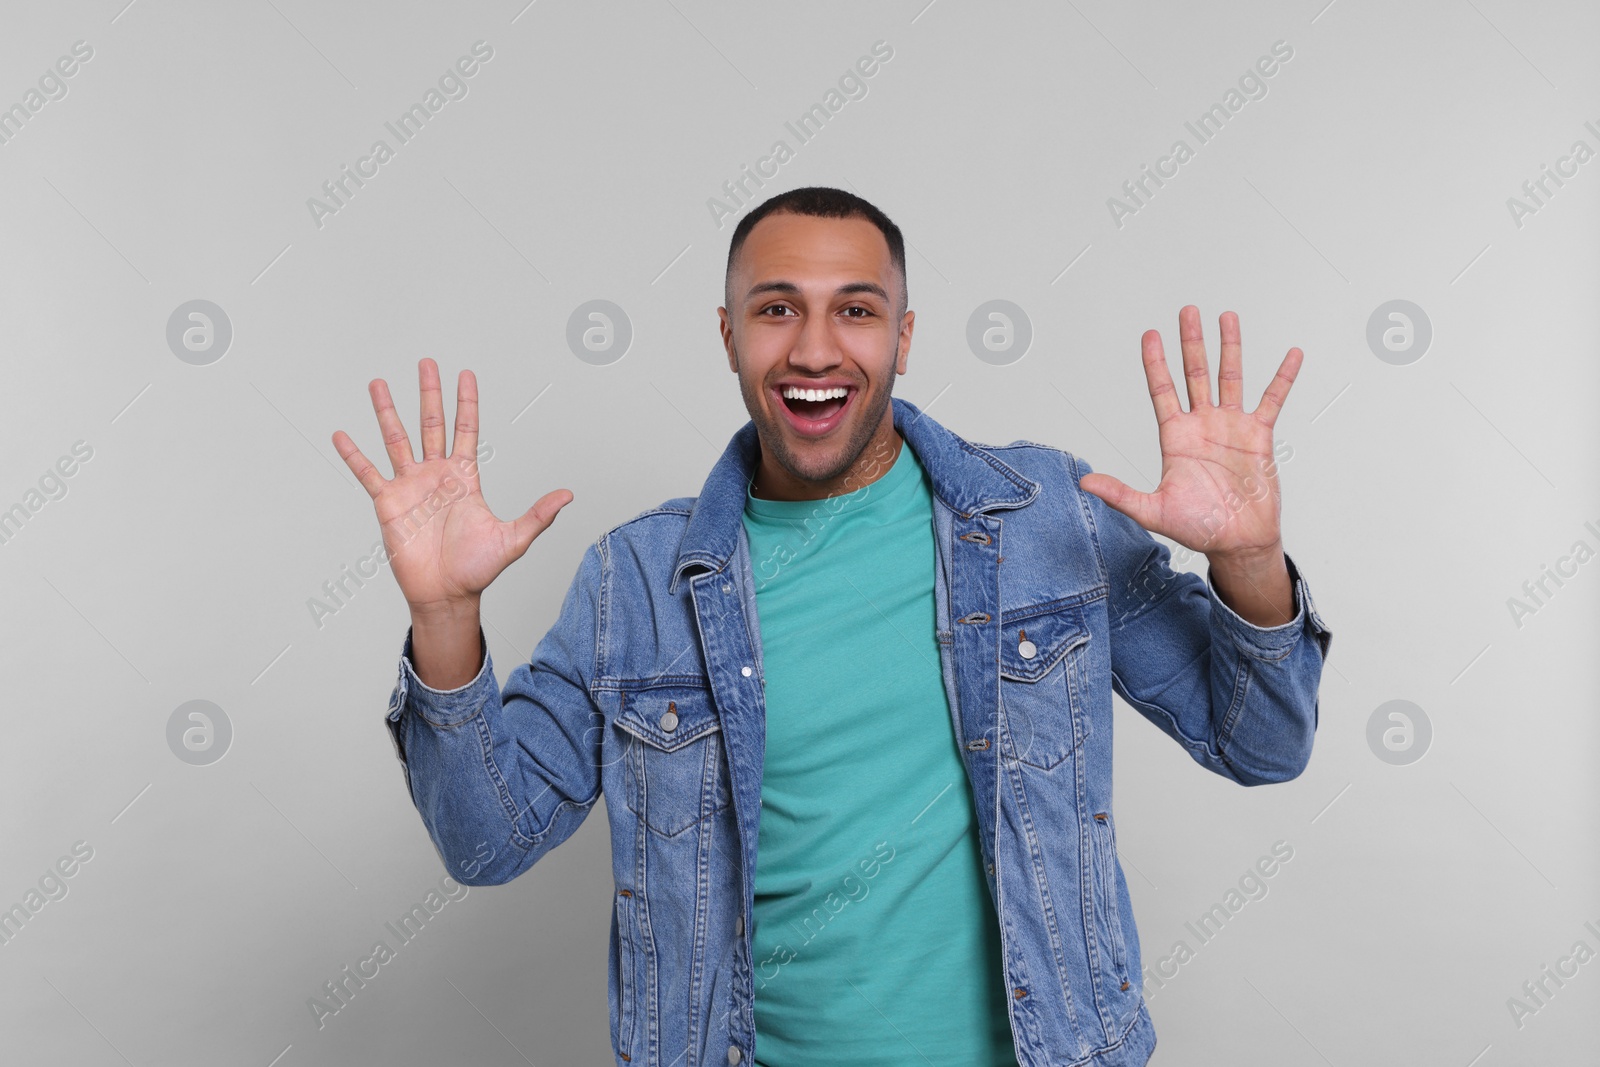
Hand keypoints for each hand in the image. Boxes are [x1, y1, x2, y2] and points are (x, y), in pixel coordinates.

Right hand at [332, 359, 571, 615]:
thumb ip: (538, 515)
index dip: (466, 402)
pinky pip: (368, 473)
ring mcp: (411, 487)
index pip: (466, 429)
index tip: (465, 374)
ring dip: (387, 411)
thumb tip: (568, 496)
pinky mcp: (388, 504)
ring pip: (396, 439)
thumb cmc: (478, 569)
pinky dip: (354, 455)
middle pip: (431, 424)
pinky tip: (341, 434)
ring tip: (378, 383)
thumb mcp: (513, 539)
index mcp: (465, 477)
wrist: (446, 595)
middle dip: (429, 393)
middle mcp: (436, 475)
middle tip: (426, 362)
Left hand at [1079, 306, 1299, 563]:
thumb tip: (1085, 482)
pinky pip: (1272, 399)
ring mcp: (1231, 427)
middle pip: (1195, 373)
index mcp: (1175, 437)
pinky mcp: (1259, 435)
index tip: (1149, 334)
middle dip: (1191, 342)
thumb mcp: (1153, 511)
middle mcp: (1202, 425)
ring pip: (1230, 377)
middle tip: (1188, 311)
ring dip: (1229, 347)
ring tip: (1227, 316)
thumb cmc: (1197, 528)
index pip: (1162, 391)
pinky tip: (1291, 354)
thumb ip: (1120, 494)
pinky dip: (1283, 377)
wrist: (1237, 542)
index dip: (1155, 363)